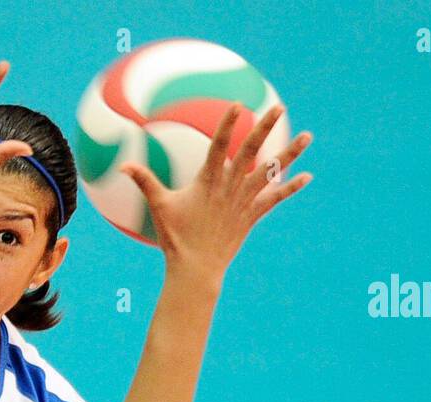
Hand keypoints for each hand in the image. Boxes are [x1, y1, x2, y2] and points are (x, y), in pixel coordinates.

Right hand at [120, 105, 312, 279]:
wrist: (197, 268)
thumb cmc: (176, 238)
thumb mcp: (158, 207)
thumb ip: (143, 181)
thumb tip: (122, 165)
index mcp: (209, 181)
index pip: (220, 146)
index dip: (229, 124)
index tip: (238, 105)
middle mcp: (231, 187)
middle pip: (252, 151)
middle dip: (266, 127)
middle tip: (279, 106)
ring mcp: (244, 201)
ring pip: (272, 172)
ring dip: (291, 153)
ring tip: (308, 135)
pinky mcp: (252, 216)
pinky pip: (275, 199)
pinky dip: (291, 188)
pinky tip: (307, 177)